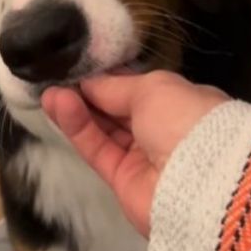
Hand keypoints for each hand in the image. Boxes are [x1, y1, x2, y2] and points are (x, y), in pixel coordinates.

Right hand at [41, 70, 227, 236]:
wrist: (201, 184)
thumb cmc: (186, 120)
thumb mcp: (154, 87)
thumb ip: (115, 85)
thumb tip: (89, 83)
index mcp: (180, 102)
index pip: (138, 87)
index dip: (109, 76)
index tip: (78, 66)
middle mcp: (162, 129)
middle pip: (116, 107)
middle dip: (88, 92)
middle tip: (56, 76)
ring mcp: (142, 156)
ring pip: (103, 128)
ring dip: (76, 108)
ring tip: (49, 92)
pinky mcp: (122, 179)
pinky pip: (96, 148)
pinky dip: (77, 127)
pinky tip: (57, 105)